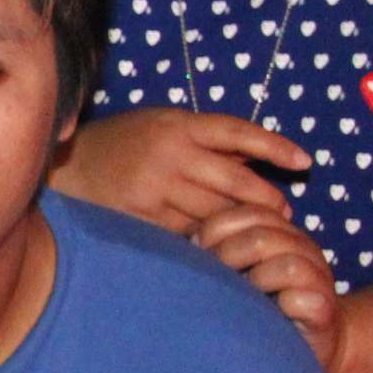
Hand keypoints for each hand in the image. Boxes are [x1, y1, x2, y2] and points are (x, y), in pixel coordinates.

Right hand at [58, 109, 309, 232]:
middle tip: (284, 214)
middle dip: (266, 200)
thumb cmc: (122, 144)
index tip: (306, 162)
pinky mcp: (142, 218)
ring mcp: (155, 188)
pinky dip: (207, 241)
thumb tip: (259, 154)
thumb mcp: (164, 126)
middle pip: (235, 181)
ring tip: (257, 233)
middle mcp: (170, 154)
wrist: (66, 168)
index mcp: (179, 125)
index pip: (238, 132)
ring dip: (240, 225)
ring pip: (215, 212)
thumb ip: (207, 139)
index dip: (275, 147)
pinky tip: (219, 247)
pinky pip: (187, 234)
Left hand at [194, 204, 348, 372]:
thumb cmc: (264, 305)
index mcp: (281, 233)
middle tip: (211, 279)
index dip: (216, 227)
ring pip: (286, 265)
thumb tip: (182, 240)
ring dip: (255, 281)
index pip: (249, 212)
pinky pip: (303, 298)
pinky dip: (281, 305)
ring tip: (239, 299)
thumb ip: (220, 250)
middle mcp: (303, 249)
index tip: (195, 250)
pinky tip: (267, 315)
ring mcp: (318, 279)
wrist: (314, 341)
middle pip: (262, 236)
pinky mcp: (323, 310)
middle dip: (227, 255)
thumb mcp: (240, 271)